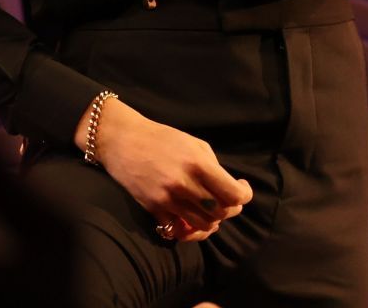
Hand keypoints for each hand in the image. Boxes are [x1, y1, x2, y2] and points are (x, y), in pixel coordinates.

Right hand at [76, 96, 250, 240]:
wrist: (123, 141)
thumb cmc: (161, 138)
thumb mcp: (193, 143)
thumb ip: (212, 166)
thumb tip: (228, 188)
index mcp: (198, 163)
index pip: (234, 194)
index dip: (244, 195)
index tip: (242, 188)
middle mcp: (185, 184)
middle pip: (221, 213)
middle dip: (229, 208)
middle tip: (226, 200)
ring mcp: (168, 199)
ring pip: (203, 225)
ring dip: (211, 220)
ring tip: (209, 209)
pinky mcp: (154, 208)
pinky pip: (178, 230)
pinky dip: (188, 228)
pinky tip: (189, 217)